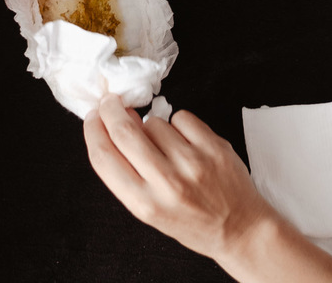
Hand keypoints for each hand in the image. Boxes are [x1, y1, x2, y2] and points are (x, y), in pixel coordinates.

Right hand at [84, 95, 268, 262]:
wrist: (240, 229)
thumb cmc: (192, 221)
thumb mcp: (150, 211)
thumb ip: (129, 173)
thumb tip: (112, 124)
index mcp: (145, 204)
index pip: (104, 158)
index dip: (92, 131)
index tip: (91, 118)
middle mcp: (167, 184)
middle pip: (125, 132)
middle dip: (111, 111)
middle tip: (110, 102)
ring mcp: (192, 164)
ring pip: (153, 121)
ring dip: (151, 125)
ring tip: (165, 145)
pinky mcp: (214, 147)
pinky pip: (181, 117)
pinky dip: (178, 123)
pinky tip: (185, 140)